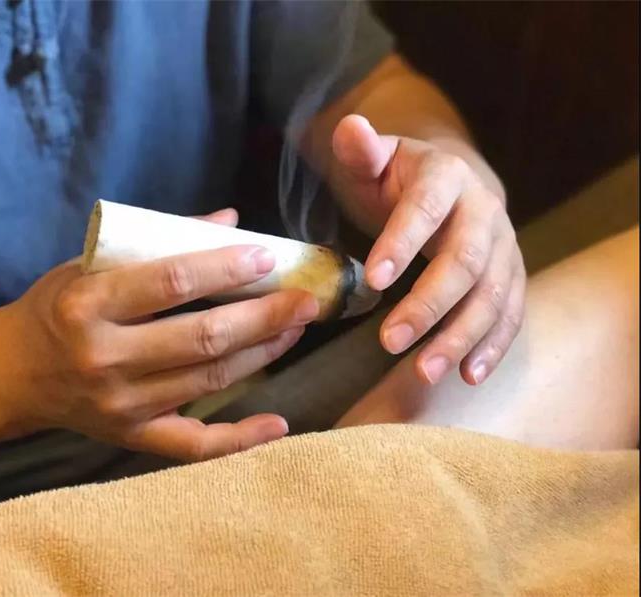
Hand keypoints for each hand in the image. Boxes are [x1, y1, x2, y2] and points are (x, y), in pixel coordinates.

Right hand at [0, 209, 318, 460]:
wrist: (13, 374)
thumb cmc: (55, 308)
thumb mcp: (89, 264)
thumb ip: (157, 242)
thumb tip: (230, 221)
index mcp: (88, 305)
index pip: (171, 283)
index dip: (225, 269)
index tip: (267, 258)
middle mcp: (104, 359)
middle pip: (201, 337)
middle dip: (263, 317)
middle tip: (306, 300)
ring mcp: (120, 405)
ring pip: (209, 379)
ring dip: (262, 354)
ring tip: (295, 328)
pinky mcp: (131, 437)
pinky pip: (192, 446)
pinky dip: (239, 439)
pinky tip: (278, 424)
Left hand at [332, 115, 525, 384]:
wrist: (455, 183)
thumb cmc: (401, 177)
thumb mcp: (377, 160)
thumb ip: (360, 151)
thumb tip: (349, 128)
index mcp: (447, 177)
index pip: (426, 209)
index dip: (402, 242)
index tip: (373, 279)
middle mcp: (484, 211)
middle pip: (464, 261)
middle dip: (429, 304)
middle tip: (389, 341)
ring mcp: (504, 247)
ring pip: (492, 295)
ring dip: (460, 336)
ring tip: (424, 371)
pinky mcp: (512, 276)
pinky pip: (510, 314)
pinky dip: (491, 346)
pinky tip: (467, 375)